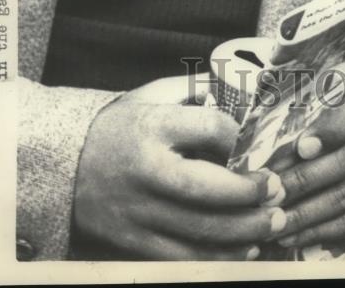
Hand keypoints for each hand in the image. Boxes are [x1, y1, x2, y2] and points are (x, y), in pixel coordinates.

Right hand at [73, 85, 286, 259]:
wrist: (64, 164)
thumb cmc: (119, 126)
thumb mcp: (151, 95)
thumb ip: (195, 89)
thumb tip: (243, 87)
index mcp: (153, 126)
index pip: (210, 129)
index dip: (242, 139)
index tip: (261, 148)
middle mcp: (146, 169)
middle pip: (208, 189)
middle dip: (251, 194)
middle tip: (279, 190)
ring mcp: (138, 209)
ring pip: (201, 230)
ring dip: (246, 230)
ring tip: (274, 222)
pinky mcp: (133, 239)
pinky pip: (184, 256)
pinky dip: (220, 257)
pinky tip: (246, 248)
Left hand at [270, 81, 344, 249]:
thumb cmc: (335, 121)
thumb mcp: (322, 107)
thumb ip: (303, 124)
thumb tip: (272, 157)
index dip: (328, 133)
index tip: (302, 148)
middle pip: (341, 164)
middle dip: (301, 182)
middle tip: (270, 193)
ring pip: (343, 197)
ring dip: (304, 213)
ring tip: (274, 219)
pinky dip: (317, 232)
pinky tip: (290, 235)